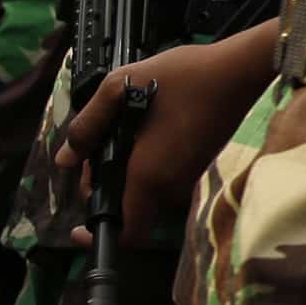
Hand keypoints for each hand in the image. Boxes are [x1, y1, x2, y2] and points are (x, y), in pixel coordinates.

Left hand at [57, 23, 278, 245]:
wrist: (240, 70)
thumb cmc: (183, 76)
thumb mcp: (119, 87)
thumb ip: (87, 125)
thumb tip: (65, 159)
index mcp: (149, 175)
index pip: (127, 232)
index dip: (99, 234)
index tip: (80, 226)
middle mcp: (171, 186)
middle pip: (130, 207)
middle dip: (106, 184)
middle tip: (97, 146)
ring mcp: (188, 177)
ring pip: (145, 191)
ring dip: (126, 170)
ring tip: (121, 130)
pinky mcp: (199, 165)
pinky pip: (163, 177)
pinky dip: (146, 163)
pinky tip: (145, 128)